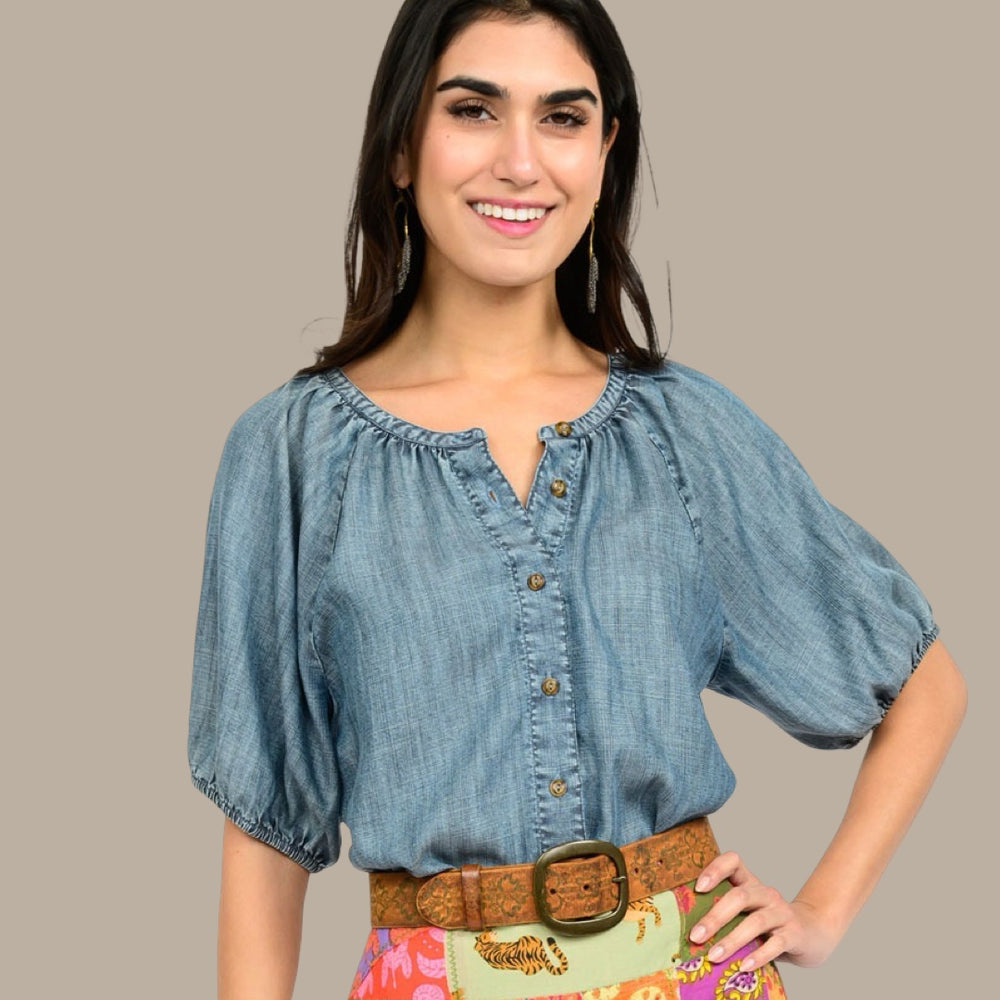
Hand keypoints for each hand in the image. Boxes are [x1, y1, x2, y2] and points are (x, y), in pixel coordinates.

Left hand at [688, 852, 841, 970]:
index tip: (698, 887)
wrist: (813, 933)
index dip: (715, 869)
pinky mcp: (795, 934)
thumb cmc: (768, 924)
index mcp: (750, 883)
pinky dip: (758, 956)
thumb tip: (689, 930)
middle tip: (695, 936)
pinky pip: (776, 944)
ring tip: (713, 956)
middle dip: (715, 917)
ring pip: (756, 922)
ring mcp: (782, 913)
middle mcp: (766, 893)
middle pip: (739, 897)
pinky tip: (743, 966)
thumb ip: (726, 914)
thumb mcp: (748, 912)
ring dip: (732, 940)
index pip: (733, 862)